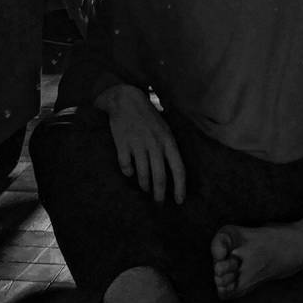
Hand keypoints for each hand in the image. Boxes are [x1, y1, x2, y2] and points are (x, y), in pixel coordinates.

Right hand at [95, 83, 185, 204]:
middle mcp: (155, 144)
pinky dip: (128, 172)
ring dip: (144, 185)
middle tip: (158, 202)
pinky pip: (126, 167)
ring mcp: (138, 144)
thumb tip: (173, 173)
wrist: (126, 100)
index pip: (178, 169)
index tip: (179, 201)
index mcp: (168, 140)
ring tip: (145, 187)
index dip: (180, 187)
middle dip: (159, 194)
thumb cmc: (148, 117)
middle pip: (159, 177)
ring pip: (142, 175)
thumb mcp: (165, 129)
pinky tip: (129, 172)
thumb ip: (168, 149)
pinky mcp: (122, 144)